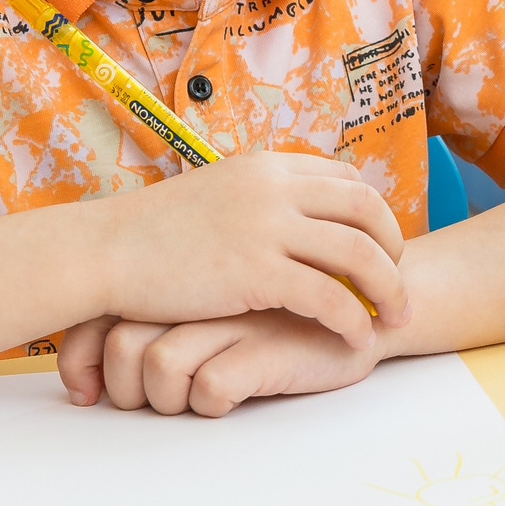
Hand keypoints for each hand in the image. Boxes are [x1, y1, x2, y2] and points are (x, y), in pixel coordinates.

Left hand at [56, 310, 383, 415]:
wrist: (373, 306)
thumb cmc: (288, 313)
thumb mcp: (224, 304)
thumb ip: (174, 313)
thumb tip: (97, 370)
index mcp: (188, 271)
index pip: (101, 316)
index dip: (81, 360)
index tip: (87, 393)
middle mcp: (202, 287)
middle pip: (120, 344)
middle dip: (125, 392)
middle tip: (149, 404)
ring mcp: (232, 314)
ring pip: (157, 368)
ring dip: (169, 401)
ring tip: (200, 402)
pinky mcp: (263, 346)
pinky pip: (208, 390)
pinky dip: (213, 405)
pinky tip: (240, 395)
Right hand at [94, 152, 408, 348]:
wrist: (103, 251)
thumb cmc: (151, 233)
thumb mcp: (216, 193)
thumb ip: (259, 198)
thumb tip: (291, 213)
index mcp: (269, 167)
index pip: (347, 181)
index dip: (374, 216)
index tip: (382, 247)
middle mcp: (277, 189)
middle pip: (367, 210)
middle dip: (396, 248)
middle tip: (400, 283)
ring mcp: (269, 228)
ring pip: (359, 254)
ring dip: (389, 287)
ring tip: (396, 318)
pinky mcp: (257, 272)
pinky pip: (328, 297)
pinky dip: (352, 319)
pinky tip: (356, 338)